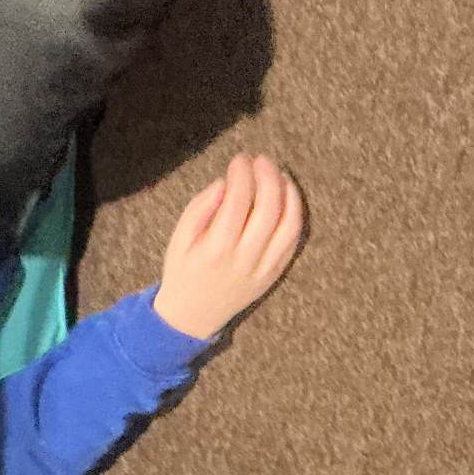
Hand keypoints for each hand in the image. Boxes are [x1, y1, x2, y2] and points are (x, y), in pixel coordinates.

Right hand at [153, 155, 303, 338]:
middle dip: (267, 177)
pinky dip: (295, 213)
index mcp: (215, 248)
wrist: (193, 315)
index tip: (239, 159)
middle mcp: (244, 258)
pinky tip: (288, 195)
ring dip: (287, 192)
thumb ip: (199, 209)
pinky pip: (293, 239)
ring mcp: (263, 267)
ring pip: (287, 223)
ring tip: (278, 172)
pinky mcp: (275, 272)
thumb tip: (224, 183)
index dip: (241, 175)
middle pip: (267, 208)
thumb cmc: (182, 271)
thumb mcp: (178, 239)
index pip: (237, 201)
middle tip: (261, 160)